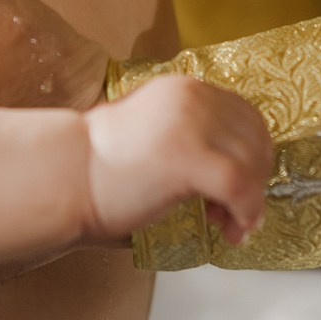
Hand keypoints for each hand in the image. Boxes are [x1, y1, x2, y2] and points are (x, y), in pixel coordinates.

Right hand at [82, 74, 273, 246]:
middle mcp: (194, 97)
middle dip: (254, 180)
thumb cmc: (100, 164)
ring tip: (228, 225)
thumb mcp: (155, 129)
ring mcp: (192, 124)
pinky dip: (246, 212)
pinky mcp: (188, 157)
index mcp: (186, 89)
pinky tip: (232, 230)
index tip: (242, 188)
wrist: (65, 174)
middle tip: (236, 213)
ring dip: (250, 202)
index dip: (253, 156)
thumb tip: (231, 169)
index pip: (246, 116)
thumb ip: (192, 134)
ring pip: (251, 163)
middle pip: (255, 139)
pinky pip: (239, 185)